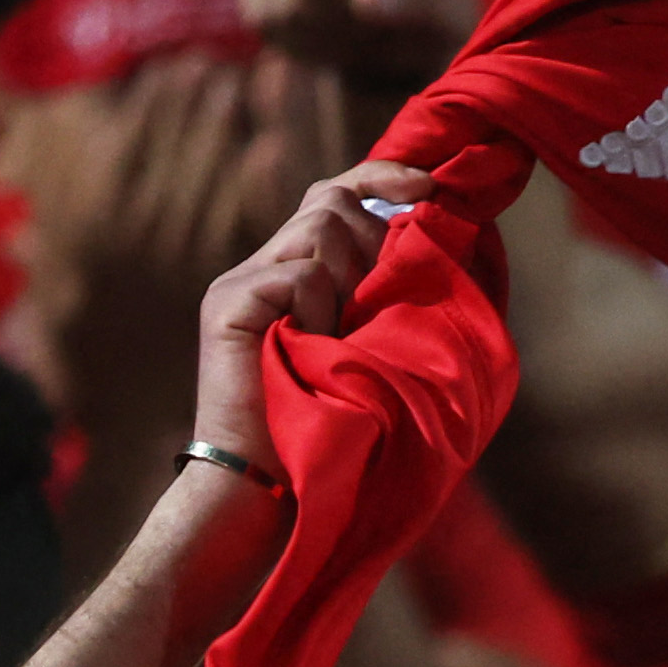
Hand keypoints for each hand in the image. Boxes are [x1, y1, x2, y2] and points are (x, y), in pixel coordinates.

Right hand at [184, 161, 442, 483]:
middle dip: (373, 240)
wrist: (275, 489)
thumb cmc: (337, 431)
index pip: (336, 194)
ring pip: (319, 230)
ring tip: (335, 340)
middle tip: (373, 306)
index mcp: (300, 275)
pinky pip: (299, 274)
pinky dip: (319, 311)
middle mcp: (266, 267)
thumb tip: (438, 240)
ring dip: (349, 285)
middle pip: (330, 201)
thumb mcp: (377, 348)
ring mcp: (243, 282)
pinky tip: (308, 349)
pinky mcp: (229, 302)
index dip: (382, 177)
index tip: (430, 184)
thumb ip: (390, 295)